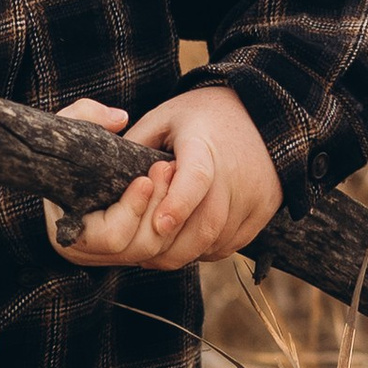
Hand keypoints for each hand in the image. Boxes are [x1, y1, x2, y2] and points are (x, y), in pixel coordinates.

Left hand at [45, 86, 279, 269]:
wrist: (261, 111)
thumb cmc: (201, 116)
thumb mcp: (164, 118)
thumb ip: (135, 146)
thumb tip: (103, 177)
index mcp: (206, 145)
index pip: (196, 178)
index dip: (178, 203)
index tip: (159, 224)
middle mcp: (236, 174)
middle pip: (205, 225)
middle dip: (168, 246)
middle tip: (138, 256)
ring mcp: (254, 196)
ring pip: (215, 242)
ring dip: (182, 252)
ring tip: (155, 251)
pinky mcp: (263, 211)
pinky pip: (230, 245)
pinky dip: (203, 250)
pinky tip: (183, 244)